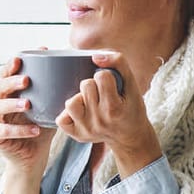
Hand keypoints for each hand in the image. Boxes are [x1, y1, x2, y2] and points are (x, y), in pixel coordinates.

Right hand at [0, 54, 53, 175]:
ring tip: (27, 104)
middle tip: (27, 80)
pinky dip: (20, 130)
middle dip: (12, 81)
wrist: (33, 158)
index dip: (12, 65)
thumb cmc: (41, 130)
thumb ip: (56, 94)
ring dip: (13, 103)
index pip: (7, 74)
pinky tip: (34, 130)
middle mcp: (0, 103)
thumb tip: (77, 73)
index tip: (22, 58)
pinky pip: (4, 131)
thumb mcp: (50, 110)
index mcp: (11, 94)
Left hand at [56, 52, 161, 176]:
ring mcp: (87, 129)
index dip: (107, 76)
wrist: (130, 136)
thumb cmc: (131, 107)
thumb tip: (95, 57)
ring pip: (71, 102)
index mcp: (115, 108)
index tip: (113, 85)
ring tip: (90, 102)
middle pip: (86, 86)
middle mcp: (100, 121)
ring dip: (80, 98)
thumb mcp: (132, 84)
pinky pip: (61, 119)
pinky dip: (68, 113)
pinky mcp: (77, 135)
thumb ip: (119, 63)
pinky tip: (80, 112)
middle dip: (94, 85)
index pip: (102, 76)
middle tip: (103, 94)